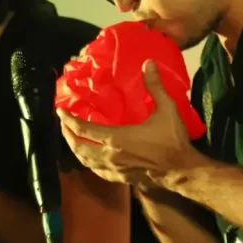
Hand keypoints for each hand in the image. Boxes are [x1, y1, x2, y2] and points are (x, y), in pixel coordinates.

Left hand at [57, 60, 201, 190]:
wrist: (182, 171)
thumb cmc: (172, 141)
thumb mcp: (166, 110)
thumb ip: (155, 86)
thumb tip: (148, 63)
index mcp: (116, 138)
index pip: (83, 129)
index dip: (69, 120)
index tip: (59, 111)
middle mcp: (110, 156)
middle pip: (78, 147)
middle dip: (67, 135)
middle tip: (64, 124)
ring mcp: (114, 169)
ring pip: (85, 161)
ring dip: (76, 149)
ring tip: (73, 139)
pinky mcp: (120, 178)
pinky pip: (97, 171)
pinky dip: (88, 162)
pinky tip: (91, 157)